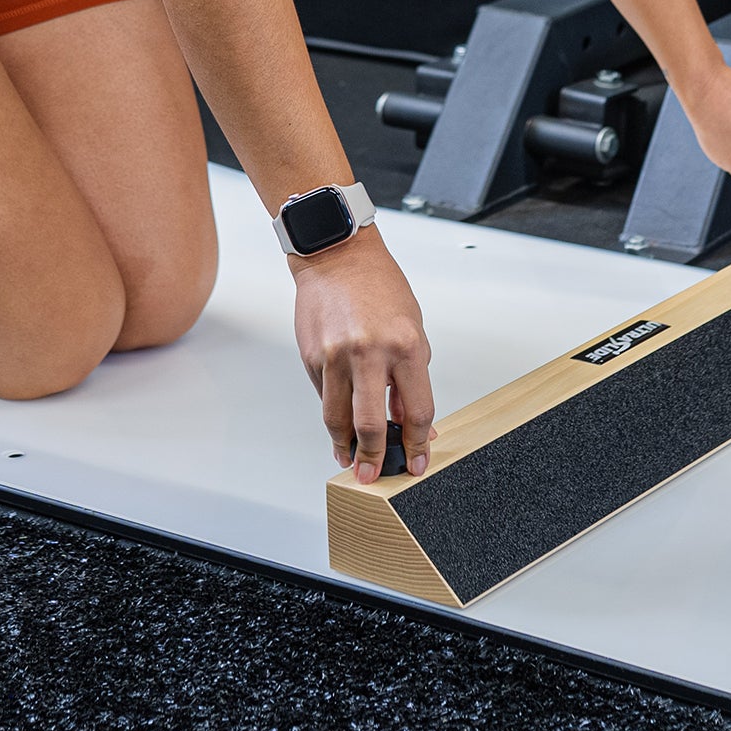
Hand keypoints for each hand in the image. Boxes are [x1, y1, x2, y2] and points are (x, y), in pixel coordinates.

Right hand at [290, 224, 434, 482]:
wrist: (337, 255)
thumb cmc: (380, 286)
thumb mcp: (412, 327)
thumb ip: (411, 375)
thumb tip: (408, 419)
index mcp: (406, 345)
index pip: (417, 410)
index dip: (418, 442)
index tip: (416, 461)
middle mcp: (370, 353)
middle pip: (372, 425)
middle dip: (375, 458)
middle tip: (374, 475)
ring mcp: (336, 356)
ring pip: (338, 420)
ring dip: (345, 445)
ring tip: (351, 458)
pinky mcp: (312, 357)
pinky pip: (324, 397)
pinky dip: (333, 413)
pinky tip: (339, 421)